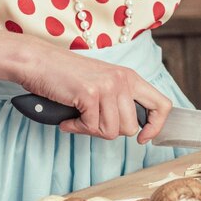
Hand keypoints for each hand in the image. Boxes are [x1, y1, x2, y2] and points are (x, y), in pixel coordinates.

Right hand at [19, 46, 172, 142]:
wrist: (38, 61)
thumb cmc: (66, 75)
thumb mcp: (102, 83)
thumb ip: (119, 101)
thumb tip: (133, 130)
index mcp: (130, 77)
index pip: (162, 105)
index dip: (156, 127)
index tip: (143, 139)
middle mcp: (123, 80)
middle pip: (130, 128)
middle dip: (109, 131)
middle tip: (91, 122)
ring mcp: (107, 86)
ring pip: (111, 132)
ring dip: (91, 130)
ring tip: (78, 117)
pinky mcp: (90, 94)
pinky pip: (90, 128)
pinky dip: (76, 128)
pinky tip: (68, 117)